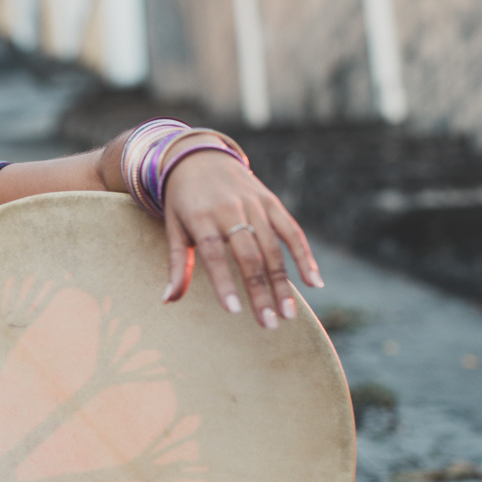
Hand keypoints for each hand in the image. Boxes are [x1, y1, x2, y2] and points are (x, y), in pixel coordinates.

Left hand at [160, 138, 322, 327]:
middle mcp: (229, 209)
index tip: (233, 311)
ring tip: (288, 314)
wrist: (198, 156)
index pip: (213, 253)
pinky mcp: (271, 201)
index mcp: (200, 216)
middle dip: (259, 292)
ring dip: (283, 283)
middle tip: (268, 324)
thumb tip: (167, 301)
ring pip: (273, 248)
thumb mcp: (173, 228)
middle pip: (248, 255)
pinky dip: (304, 256)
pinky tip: (314, 282)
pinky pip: (291, 231)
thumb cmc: (183, 202)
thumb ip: (176, 264)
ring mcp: (253, 204)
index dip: (223, 281)